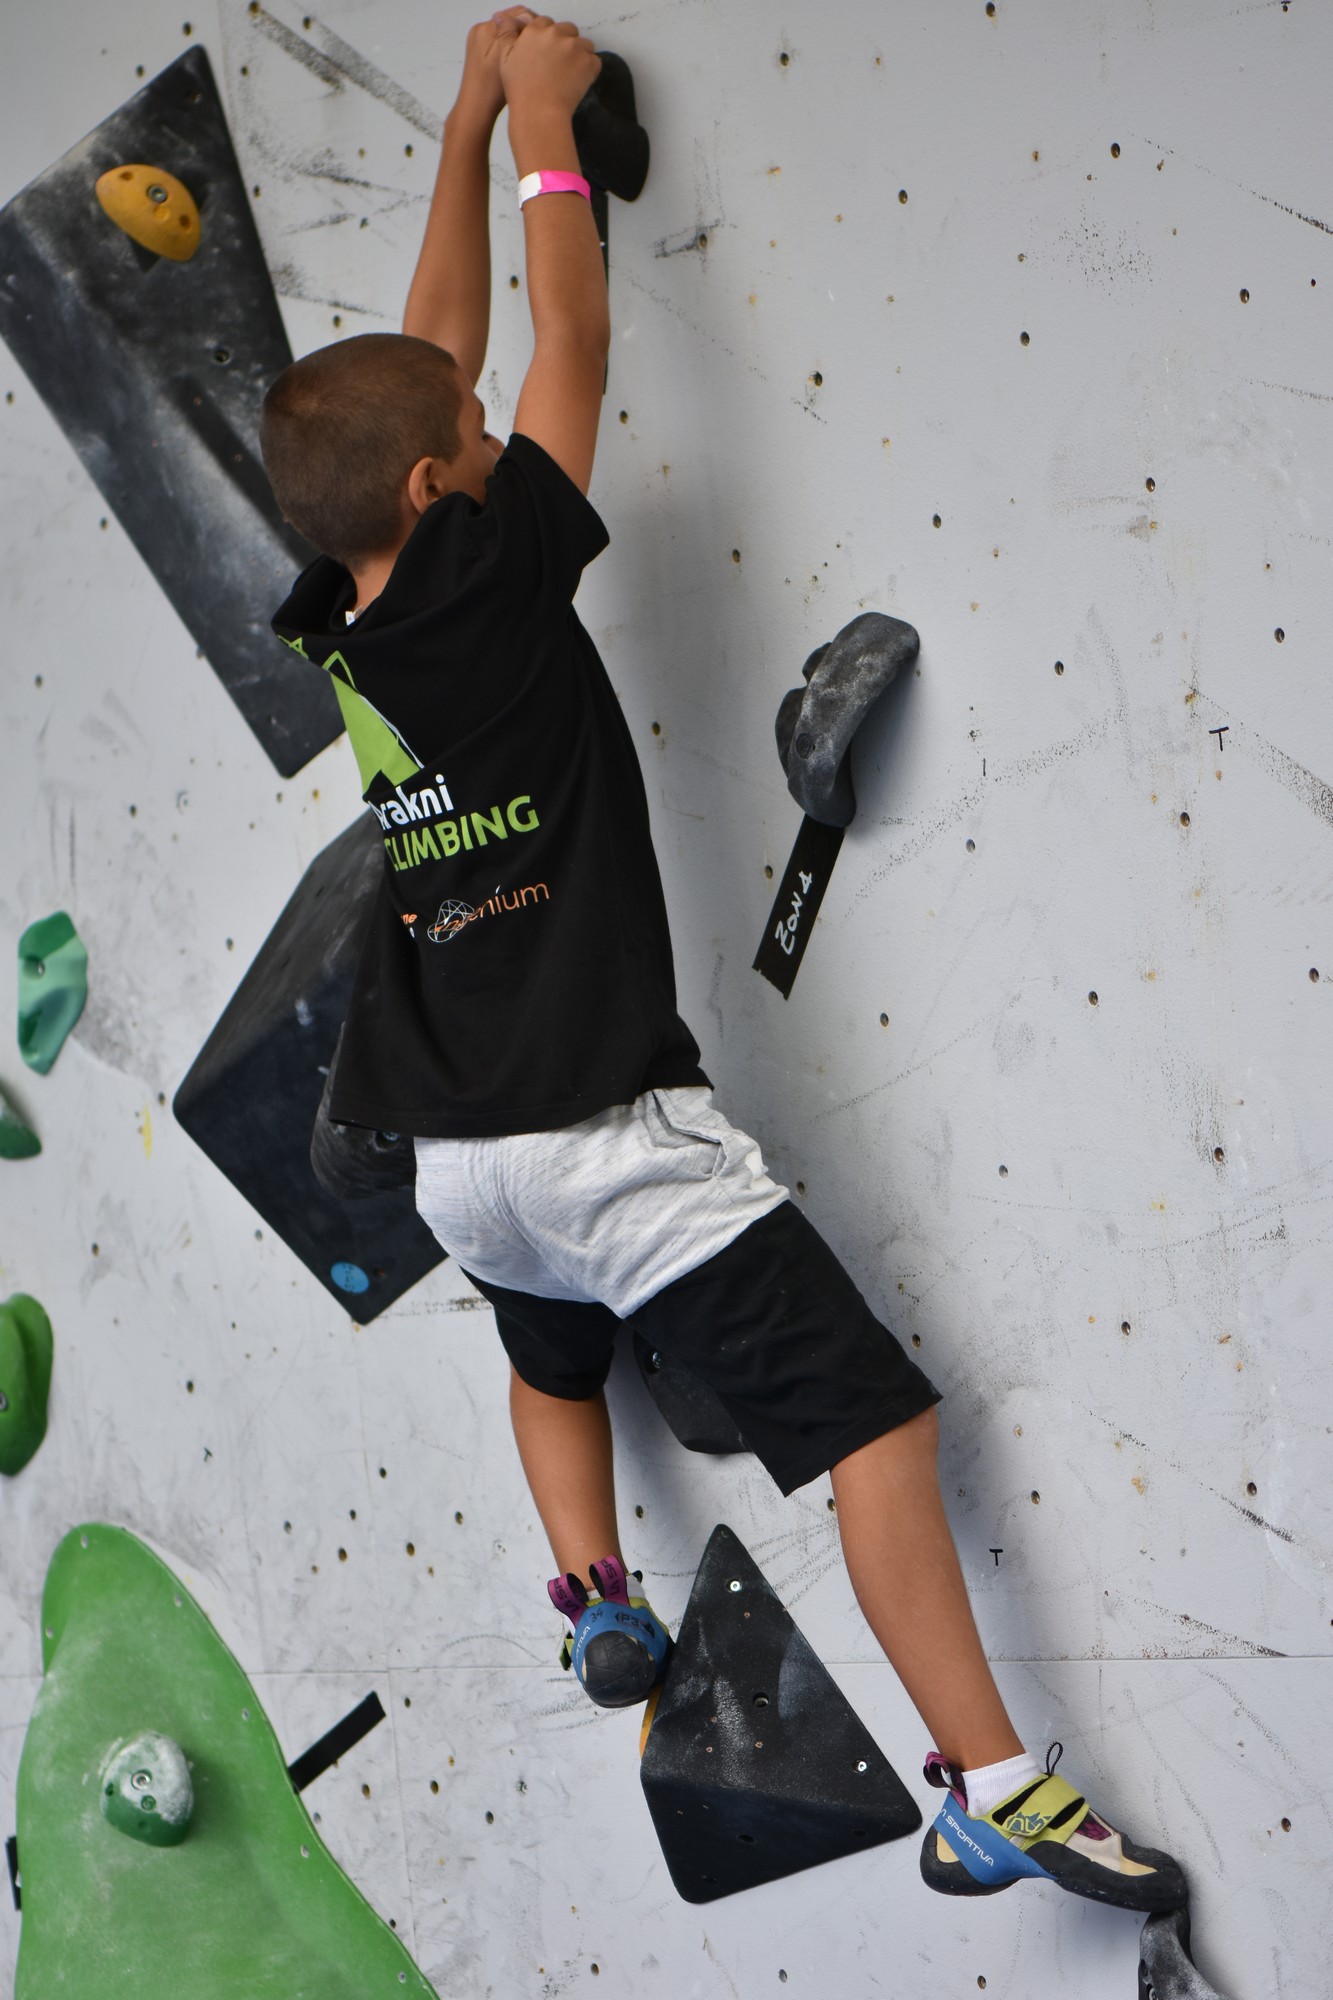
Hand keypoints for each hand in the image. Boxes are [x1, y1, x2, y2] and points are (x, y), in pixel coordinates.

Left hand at [455, 9, 536, 123]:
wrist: (476, 108)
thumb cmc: (491, 91)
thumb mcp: (509, 58)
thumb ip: (517, 33)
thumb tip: (529, 16)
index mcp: (487, 29)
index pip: (518, 13)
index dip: (535, 24)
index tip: (545, 37)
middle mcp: (481, 30)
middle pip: (512, 20)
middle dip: (527, 31)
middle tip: (541, 45)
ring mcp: (480, 40)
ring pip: (509, 31)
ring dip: (521, 38)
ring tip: (532, 53)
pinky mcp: (482, 50)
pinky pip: (502, 41)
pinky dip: (513, 47)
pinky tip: (520, 60)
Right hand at [498, 15, 600, 119]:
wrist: (539, 114)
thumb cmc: (522, 91)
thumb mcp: (505, 58)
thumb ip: (506, 33)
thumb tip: (502, 16)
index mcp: (535, 31)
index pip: (546, 23)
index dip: (547, 40)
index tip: (546, 54)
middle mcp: (555, 34)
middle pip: (567, 30)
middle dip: (565, 44)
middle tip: (558, 67)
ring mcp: (574, 47)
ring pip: (583, 44)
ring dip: (579, 55)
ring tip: (568, 76)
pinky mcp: (588, 62)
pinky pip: (595, 61)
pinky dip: (589, 71)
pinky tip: (576, 83)